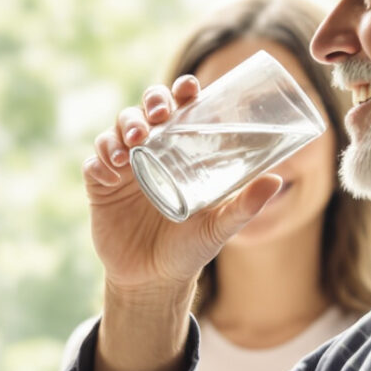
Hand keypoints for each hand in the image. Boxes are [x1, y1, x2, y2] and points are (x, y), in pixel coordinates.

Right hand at [85, 74, 284, 296]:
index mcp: (179, 152)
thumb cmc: (189, 249)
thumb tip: (276, 180)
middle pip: (144, 110)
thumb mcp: (219, 226)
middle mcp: (150, 153)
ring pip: (116, 130)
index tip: (189, 88)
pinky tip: (111, 173)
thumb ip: (245, 205)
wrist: (153, 281)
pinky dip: (99, 160)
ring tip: (133, 147)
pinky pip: (94, 163)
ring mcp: (123, 168)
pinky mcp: (100, 186)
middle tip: (158, 117)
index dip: (181, 92)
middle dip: (149, 103)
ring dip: (123, 129)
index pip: (179, 110)